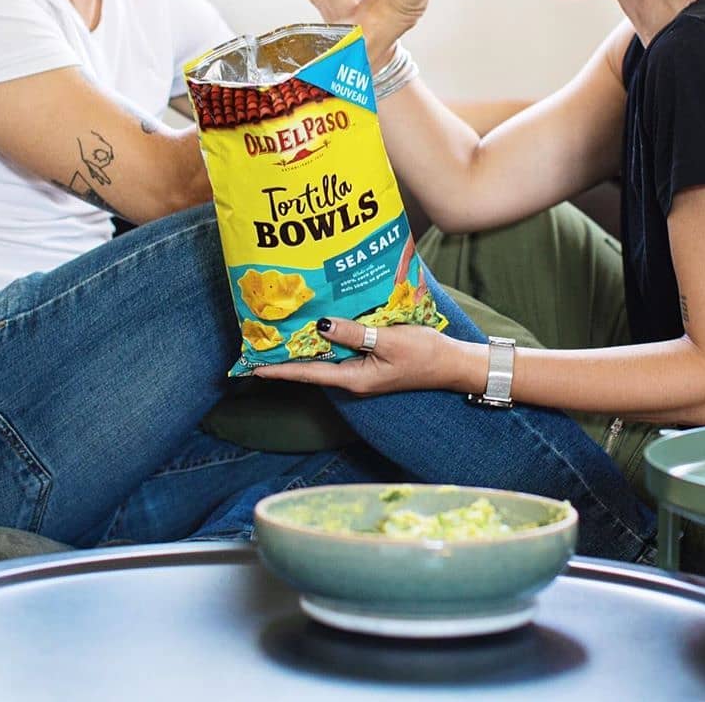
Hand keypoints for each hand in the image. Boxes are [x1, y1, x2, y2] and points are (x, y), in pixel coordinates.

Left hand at [253, 315, 474, 395]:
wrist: (451, 364)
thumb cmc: (424, 353)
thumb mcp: (388, 340)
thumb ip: (354, 333)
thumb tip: (321, 325)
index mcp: (354, 379)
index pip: (308, 373)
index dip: (279, 370)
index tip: (253, 367)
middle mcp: (353, 378)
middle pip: (312, 366)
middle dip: (287, 355)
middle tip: (260, 341)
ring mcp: (361, 370)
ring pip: (326, 357)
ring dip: (305, 345)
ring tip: (280, 332)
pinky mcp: (370, 360)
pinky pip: (341, 350)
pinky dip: (326, 339)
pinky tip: (318, 325)